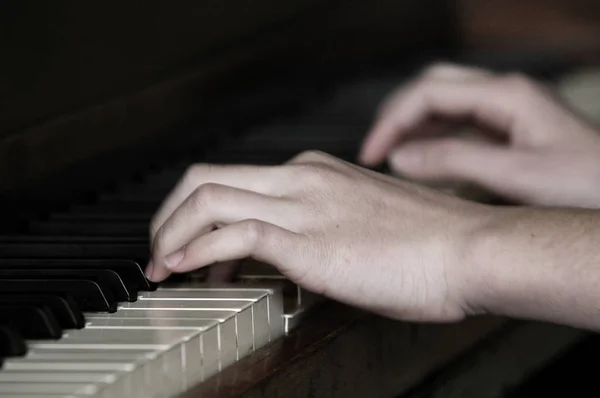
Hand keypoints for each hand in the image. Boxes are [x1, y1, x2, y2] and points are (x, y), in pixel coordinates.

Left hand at [145, 151, 489, 321]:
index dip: (199, 209)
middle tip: (159, 249)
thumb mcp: (367, 221)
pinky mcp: (309, 240)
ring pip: (208, 199)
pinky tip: (186, 270)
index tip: (191, 243)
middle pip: (206, 177)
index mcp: (315, 172)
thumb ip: (327, 227)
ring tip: (162, 266)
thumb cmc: (431, 243)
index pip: (236, 178)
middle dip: (169, 214)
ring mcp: (303, 206)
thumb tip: (298, 252)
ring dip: (171, 233)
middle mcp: (302, 179)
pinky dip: (196, 249)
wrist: (472, 250)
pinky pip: (233, 235)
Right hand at [359, 63, 599, 207]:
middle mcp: (504, 95)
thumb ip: (452, 162)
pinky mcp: (509, 132)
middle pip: (433, 88)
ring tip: (387, 156)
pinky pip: (458, 126)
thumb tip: (399, 157)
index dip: (392, 121)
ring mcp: (507, 112)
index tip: (371, 154)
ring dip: (412, 127)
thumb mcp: (515, 175)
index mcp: (506, 94)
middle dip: (397, 116)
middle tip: (373, 149)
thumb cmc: (586, 186)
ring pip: (444, 106)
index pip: (428, 93)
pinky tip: (420, 159)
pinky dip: (432, 139)